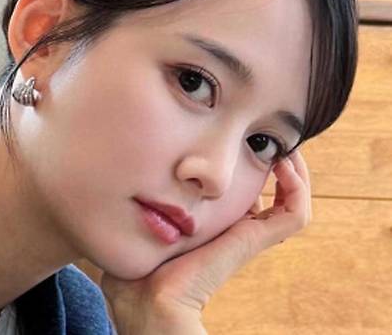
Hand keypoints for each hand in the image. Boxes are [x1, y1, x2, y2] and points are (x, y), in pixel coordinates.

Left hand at [101, 150, 311, 333]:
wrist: (146, 299)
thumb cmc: (137, 269)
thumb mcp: (144, 224)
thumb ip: (148, 207)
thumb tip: (138, 183)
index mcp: (212, 228)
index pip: (243, 196)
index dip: (248, 168)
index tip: (240, 142)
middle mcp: (233, 231)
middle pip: (271, 194)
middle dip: (275, 163)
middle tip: (272, 137)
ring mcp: (246, 236)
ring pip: (292, 200)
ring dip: (295, 170)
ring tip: (285, 146)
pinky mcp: (251, 241)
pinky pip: (295, 214)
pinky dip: (298, 186)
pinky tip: (282, 163)